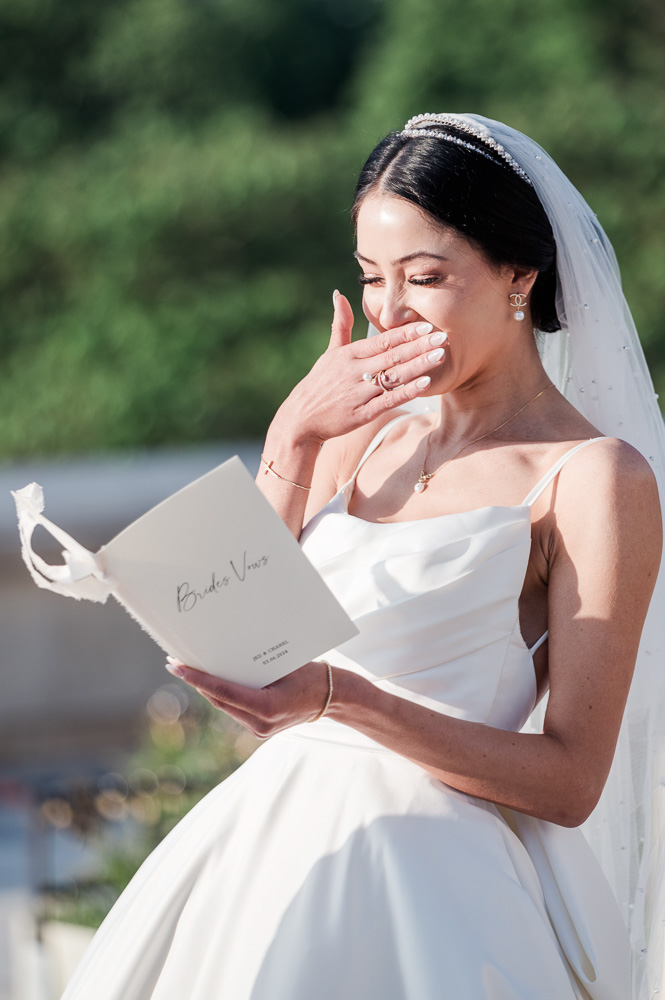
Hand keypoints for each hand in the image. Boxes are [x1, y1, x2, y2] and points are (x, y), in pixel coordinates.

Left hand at [165, 658, 331, 738]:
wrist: (331, 697)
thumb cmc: (310, 675)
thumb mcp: (283, 665)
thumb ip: (253, 666)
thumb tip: (221, 655)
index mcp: (266, 708)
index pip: (223, 691)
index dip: (198, 678)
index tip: (178, 666)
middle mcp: (260, 724)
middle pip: (219, 700)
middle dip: (196, 682)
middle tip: (174, 662)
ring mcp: (259, 730)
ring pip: (224, 705)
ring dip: (206, 689)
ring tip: (186, 669)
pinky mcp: (260, 730)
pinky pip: (234, 709)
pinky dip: (222, 695)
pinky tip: (210, 681)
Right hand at [277, 291, 446, 445]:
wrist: (301, 419)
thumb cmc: (319, 384)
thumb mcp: (329, 353)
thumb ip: (341, 324)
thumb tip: (338, 293)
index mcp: (348, 354)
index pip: (382, 340)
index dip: (405, 332)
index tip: (427, 325)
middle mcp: (354, 371)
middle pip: (392, 355)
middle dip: (419, 345)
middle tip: (443, 336)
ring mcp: (358, 393)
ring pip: (393, 376)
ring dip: (418, 365)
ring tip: (440, 355)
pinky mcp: (361, 414)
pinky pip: (388, 400)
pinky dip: (407, 392)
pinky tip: (426, 384)